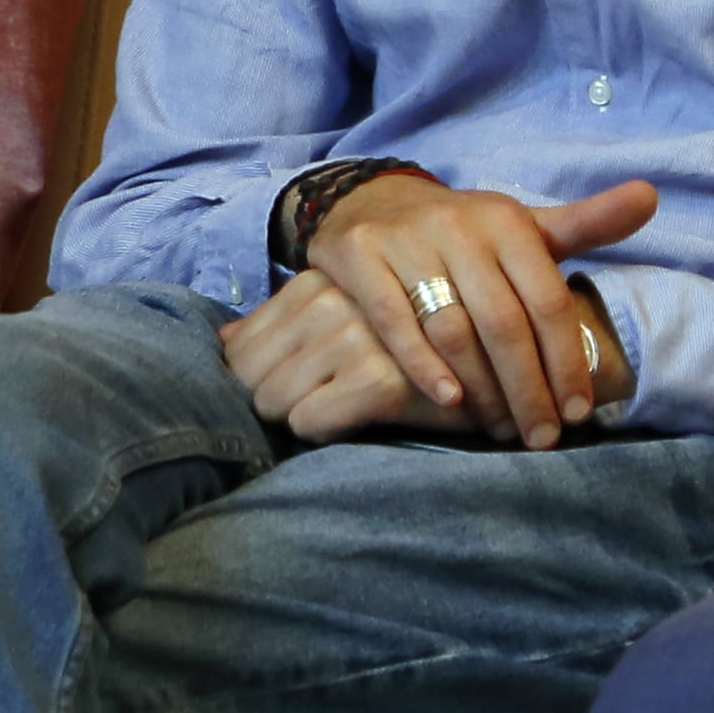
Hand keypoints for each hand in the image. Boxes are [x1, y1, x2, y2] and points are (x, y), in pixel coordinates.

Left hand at [225, 272, 439, 440]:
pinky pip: (308, 421)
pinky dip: (321, 432)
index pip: (241, 343)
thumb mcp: (339, 317)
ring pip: (274, 399)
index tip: (290, 387)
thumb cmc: (402, 345)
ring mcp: (357, 337)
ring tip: (335, 412)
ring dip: (295, 417)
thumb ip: (282, 322)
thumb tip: (223, 340)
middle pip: (250, 374)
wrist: (490, 366)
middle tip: (309, 406)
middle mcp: (336, 300)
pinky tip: (353, 422)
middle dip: (270, 400)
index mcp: (320, 280)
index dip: (256, 377)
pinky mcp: (379, 380)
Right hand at [305, 174, 656, 449]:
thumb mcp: (523, 226)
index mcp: (506, 221)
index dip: (567, 360)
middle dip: (529, 389)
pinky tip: (449, 401)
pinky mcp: (360, 258)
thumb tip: (650, 198)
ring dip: (482, 388)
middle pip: (503, 322)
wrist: (370, 201)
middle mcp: (458, 227)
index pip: (547, 300)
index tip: (580, 411)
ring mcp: (406, 242)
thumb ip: (586, 222)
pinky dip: (422, 365)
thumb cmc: (464, 232)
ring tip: (501, 431)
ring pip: (452, 327)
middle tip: (543, 437)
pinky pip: (393, 321)